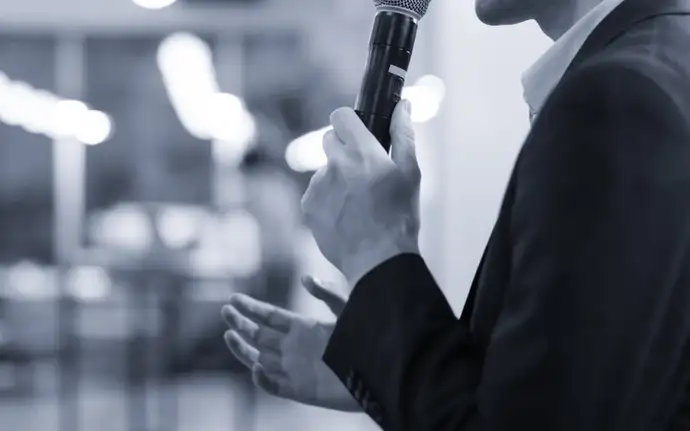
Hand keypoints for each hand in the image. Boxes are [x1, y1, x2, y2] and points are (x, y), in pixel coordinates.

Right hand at [221, 275, 359, 411]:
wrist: (380, 371)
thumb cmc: (367, 340)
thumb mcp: (348, 310)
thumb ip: (328, 294)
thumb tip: (305, 278)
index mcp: (304, 328)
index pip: (270, 317)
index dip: (252, 308)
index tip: (234, 298)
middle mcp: (294, 348)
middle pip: (260, 335)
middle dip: (241, 324)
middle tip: (225, 311)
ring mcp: (295, 370)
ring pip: (260, 360)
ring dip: (243, 349)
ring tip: (228, 334)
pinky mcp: (301, 391)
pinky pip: (275, 386)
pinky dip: (263, 379)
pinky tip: (256, 367)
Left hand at [301, 100, 420, 286]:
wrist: (377, 259)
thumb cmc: (399, 216)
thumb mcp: (410, 173)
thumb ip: (403, 134)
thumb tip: (402, 106)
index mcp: (362, 152)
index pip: (341, 116)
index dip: (349, 122)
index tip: (359, 134)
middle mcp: (335, 164)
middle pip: (329, 139)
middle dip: (343, 149)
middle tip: (362, 172)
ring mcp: (318, 185)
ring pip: (324, 168)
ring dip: (336, 177)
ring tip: (358, 202)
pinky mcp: (308, 205)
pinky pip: (316, 191)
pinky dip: (327, 198)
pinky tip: (346, 215)